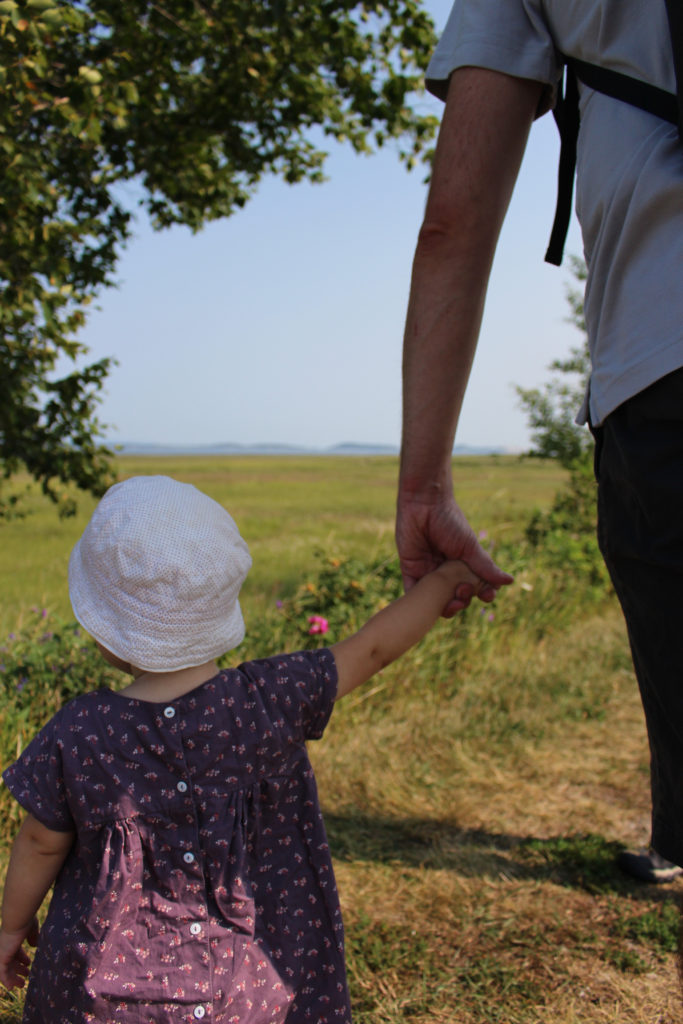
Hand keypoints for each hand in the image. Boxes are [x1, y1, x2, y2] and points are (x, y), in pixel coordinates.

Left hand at [0, 918, 38, 989]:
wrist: (17, 918)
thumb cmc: (25, 920)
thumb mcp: (31, 929)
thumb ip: (33, 936)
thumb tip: (34, 945)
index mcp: (11, 939)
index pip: (15, 952)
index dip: (22, 958)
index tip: (28, 963)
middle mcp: (4, 947)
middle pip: (11, 961)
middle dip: (18, 969)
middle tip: (26, 974)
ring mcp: (2, 953)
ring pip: (6, 969)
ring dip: (14, 978)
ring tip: (22, 984)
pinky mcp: (1, 958)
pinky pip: (3, 973)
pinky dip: (7, 980)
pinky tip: (12, 987)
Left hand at [396, 491, 512, 614]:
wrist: (424, 504)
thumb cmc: (450, 521)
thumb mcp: (470, 546)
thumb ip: (486, 567)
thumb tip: (510, 581)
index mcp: (464, 565)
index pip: (476, 587)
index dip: (482, 595)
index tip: (487, 595)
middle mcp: (447, 571)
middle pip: (457, 597)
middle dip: (463, 600)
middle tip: (463, 590)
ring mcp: (429, 572)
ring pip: (437, 600)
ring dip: (445, 607)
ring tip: (451, 602)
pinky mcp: (411, 570)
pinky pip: (413, 592)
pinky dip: (419, 603)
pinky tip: (427, 606)